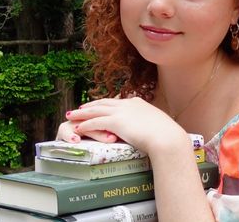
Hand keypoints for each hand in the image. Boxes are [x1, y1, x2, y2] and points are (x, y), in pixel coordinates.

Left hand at [59, 97, 186, 153]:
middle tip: (80, 108)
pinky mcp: (115, 122)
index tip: (98, 105)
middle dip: (90, 105)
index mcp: (138, 103)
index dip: (105, 103)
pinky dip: (86, 124)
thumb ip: (149, 122)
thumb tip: (150, 127)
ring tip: (72, 115)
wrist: (166, 137)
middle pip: (103, 103)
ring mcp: (121, 112)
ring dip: (82, 113)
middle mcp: (127, 104)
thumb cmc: (166, 134)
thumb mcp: (157, 123)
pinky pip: (95, 122)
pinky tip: (78, 127)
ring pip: (96, 110)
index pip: (117, 101)